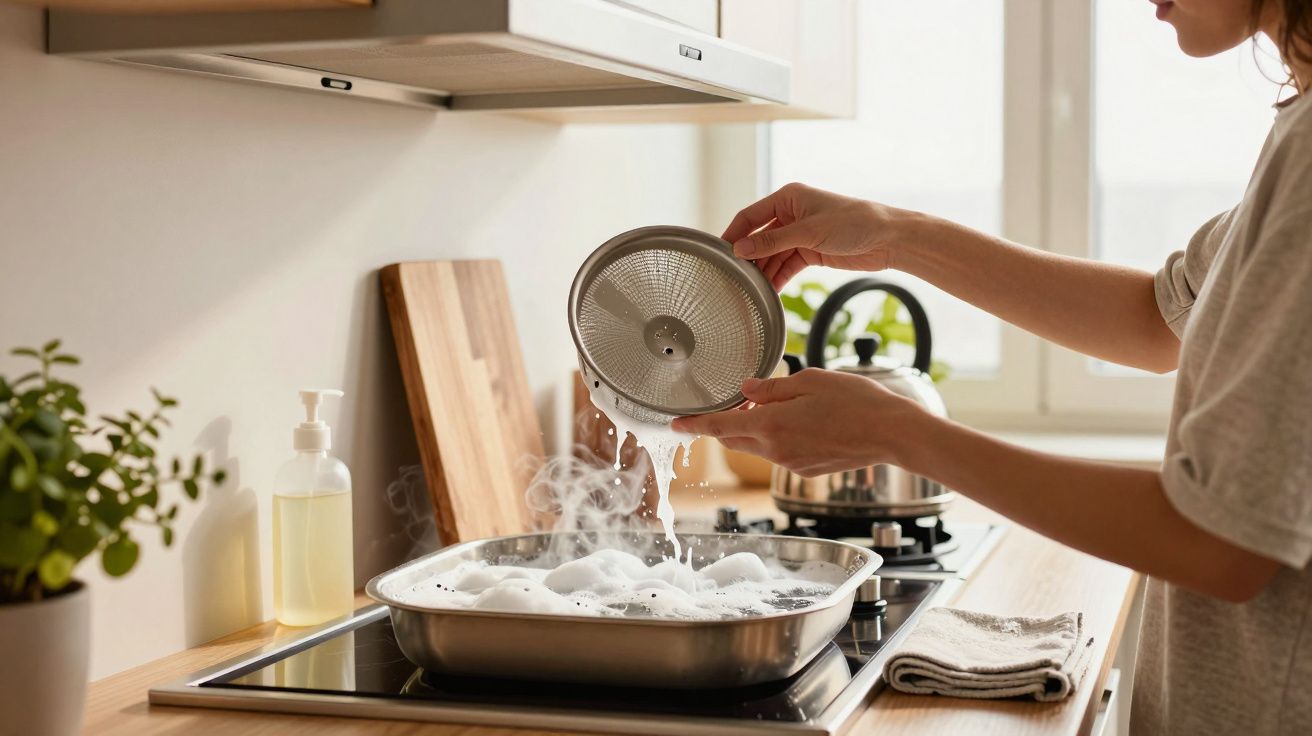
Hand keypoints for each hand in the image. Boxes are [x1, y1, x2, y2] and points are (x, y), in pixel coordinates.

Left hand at [670, 369, 929, 476]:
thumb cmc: (856, 402)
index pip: (719, 426)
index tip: (674, 425)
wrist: (892, 434)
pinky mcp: (806, 470)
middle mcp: (776, 450)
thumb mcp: (810, 381)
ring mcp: (791, 464)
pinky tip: (800, 422)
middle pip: (734, 439)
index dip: (694, 426)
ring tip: (776, 406)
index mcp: (772, 425)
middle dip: (725, 424)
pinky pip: (780, 453)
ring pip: (757, 447)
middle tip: (732, 404)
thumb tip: (745, 391)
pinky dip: (778, 438)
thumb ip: (772, 388)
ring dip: (755, 430)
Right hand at [723, 182, 925, 290]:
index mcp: (787, 198)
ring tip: (750, 290)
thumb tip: (740, 249)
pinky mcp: (810, 251)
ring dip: (763, 271)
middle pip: (759, 238)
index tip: (719, 254)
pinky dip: (778, 278)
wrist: (888, 239)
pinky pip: (786, 266)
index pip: (750, 216)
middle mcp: (791, 214)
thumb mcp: (808, 232)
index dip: (733, 234)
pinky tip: (769, 291)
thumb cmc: (853, 222)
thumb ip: (772, 241)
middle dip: (748, 258)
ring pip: (772, 255)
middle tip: (734, 278)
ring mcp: (800, 234)